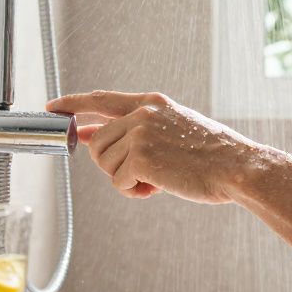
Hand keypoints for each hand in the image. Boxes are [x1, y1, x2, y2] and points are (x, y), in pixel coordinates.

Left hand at [46, 90, 261, 204]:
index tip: (54, 108)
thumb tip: (90, 136)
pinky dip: (136, 192)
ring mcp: (140, 134)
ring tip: (158, 179)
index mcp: (151, 103)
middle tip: (143, 174)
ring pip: (104, 164)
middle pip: (97, 144)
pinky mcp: (141, 157)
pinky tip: (160, 187)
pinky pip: (119, 183)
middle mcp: (142, 114)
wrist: (238, 167)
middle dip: (112, 165)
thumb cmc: (212, 156)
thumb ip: (135, 130)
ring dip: (126, 179)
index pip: (100, 99)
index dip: (72, 104)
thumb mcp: (173, 131)